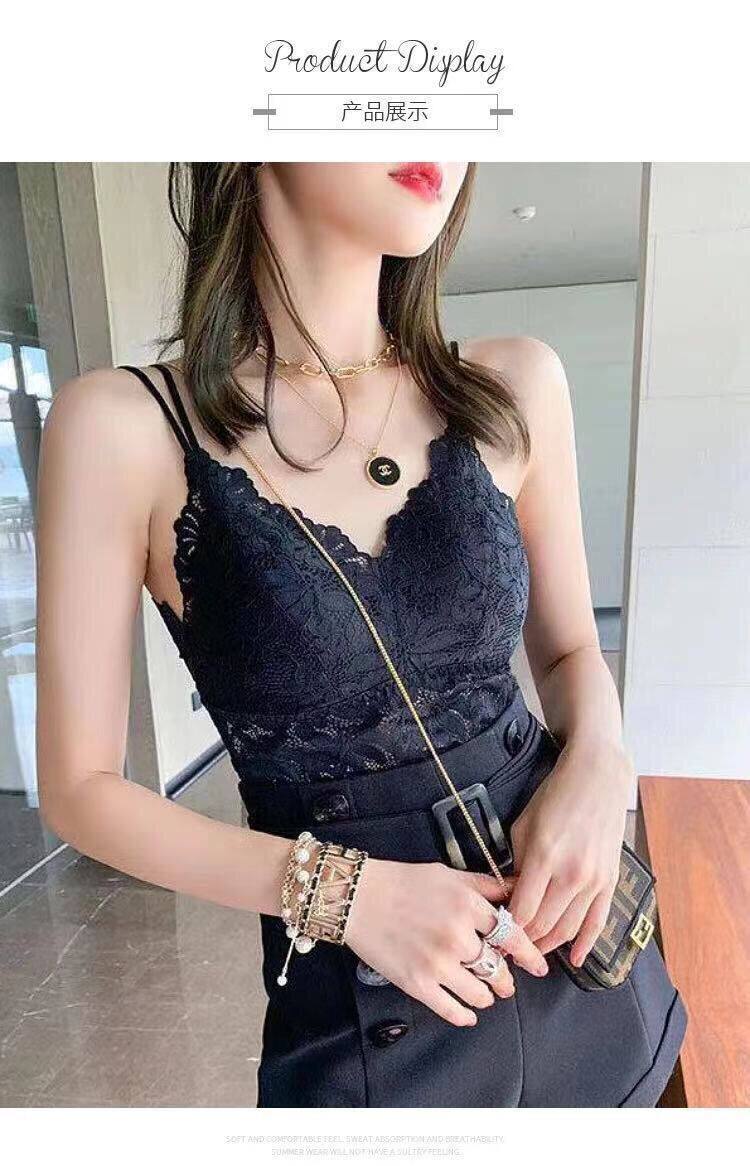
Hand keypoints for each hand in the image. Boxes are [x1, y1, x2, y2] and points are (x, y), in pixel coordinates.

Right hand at [345, 858, 548, 1026]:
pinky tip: (469, 1013)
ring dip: (488, 996)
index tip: (538, 965)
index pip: (512, 936)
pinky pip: (452, 1009)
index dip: (529, 954)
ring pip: (480, 993)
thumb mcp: (450, 875)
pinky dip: (465, 1014)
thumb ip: (486, 887)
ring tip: (487, 993)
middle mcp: (457, 936)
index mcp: (467, 906)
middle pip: (498, 969)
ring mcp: (437, 963)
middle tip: (507, 982)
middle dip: (506, 979)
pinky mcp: (417, 984)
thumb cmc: (403, 882)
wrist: (358, 897)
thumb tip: (517, 890)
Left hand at [509, 737, 632, 965]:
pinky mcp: (610, 881)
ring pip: (568, 929)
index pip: (521, 910)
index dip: (506, 929)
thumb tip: (512, 893)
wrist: (598, 777)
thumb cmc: (556, 795)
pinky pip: (598, 922)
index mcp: (543, 857)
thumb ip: (517, 863)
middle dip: (524, 941)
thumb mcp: (523, 824)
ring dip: (549, 945)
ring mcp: (593, 880)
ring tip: (533, 953)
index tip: (495, 935)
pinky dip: (585, 944)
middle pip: (543, 925)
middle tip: (509, 948)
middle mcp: (570, 873)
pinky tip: (574, 958)